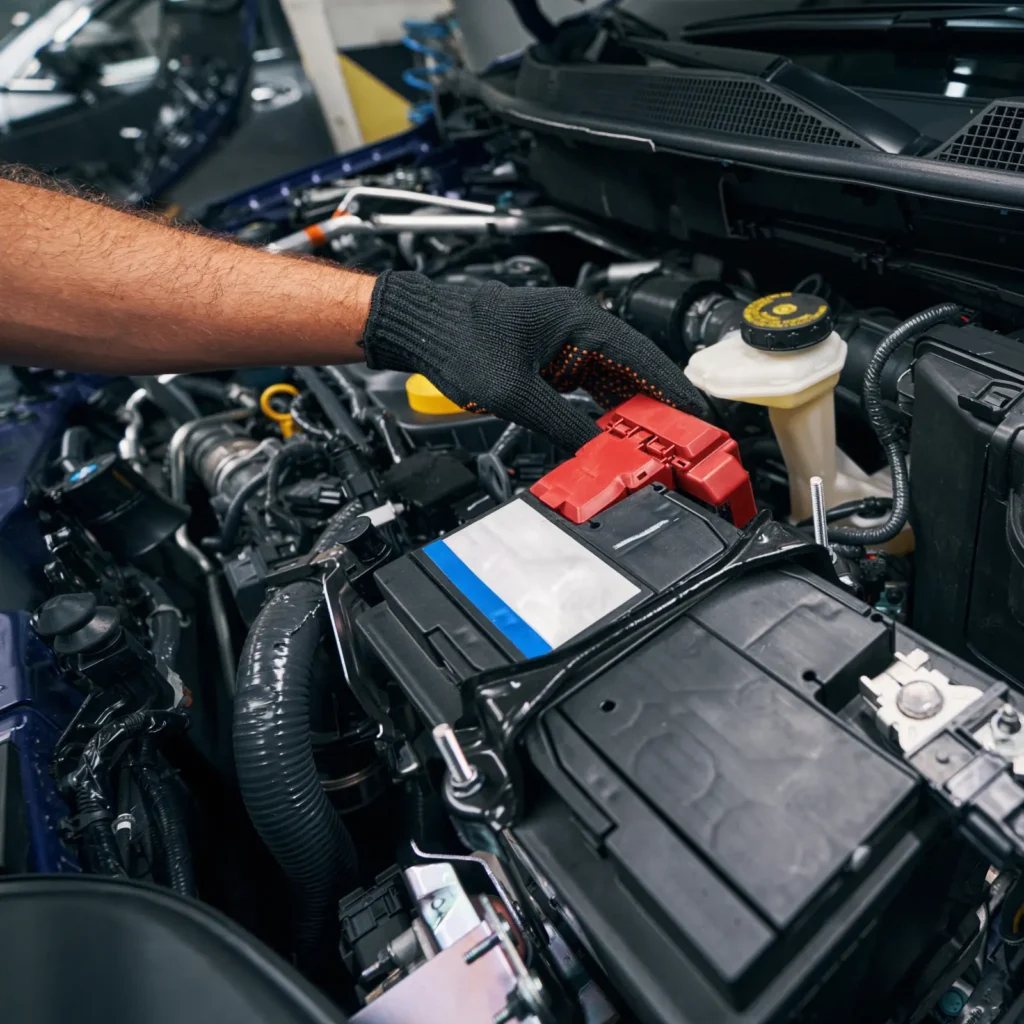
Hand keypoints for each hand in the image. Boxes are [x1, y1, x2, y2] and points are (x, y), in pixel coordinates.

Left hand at [361, 271, 709, 450]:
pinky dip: (604, 407)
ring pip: (613, 378)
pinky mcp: (551, 357)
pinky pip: (590, 383)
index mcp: (578, 320)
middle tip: (681, 436)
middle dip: (657, 404)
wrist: (424, 328)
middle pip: (633, 369)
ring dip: (631, 408)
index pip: (641, 357)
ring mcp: (565, 340)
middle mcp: (577, 324)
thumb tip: (595, 449)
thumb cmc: (459, 341)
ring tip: (654, 439)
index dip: (672, 389)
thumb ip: (561, 424)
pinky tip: (614, 429)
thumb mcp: (514, 393)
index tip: (696, 414)